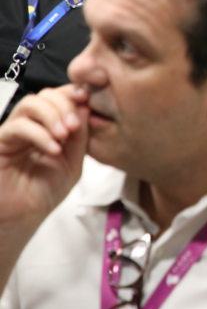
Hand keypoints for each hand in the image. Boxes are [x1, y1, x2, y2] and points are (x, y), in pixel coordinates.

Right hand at [0, 85, 89, 226]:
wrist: (23, 215)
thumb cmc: (46, 190)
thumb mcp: (73, 161)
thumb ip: (80, 136)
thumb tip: (85, 106)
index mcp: (50, 125)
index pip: (60, 97)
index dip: (73, 93)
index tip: (89, 97)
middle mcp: (31, 124)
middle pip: (46, 95)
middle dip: (64, 104)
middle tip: (75, 126)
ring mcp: (14, 131)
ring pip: (30, 103)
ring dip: (51, 114)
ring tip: (65, 135)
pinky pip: (18, 127)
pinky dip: (39, 134)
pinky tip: (53, 149)